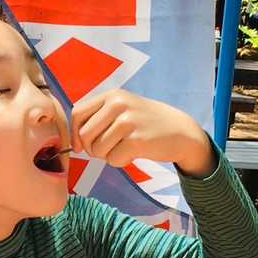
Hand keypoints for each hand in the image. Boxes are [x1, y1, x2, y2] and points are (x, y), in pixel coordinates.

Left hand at [71, 89, 215, 175]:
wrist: (182, 131)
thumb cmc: (147, 123)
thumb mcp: (124, 109)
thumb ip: (100, 117)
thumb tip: (74, 140)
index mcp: (112, 96)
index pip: (78, 113)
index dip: (74, 133)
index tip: (80, 146)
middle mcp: (118, 104)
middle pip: (84, 135)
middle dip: (92, 148)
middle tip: (108, 148)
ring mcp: (128, 122)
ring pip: (97, 150)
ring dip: (108, 156)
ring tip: (125, 148)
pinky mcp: (136, 140)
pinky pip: (113, 159)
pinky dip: (121, 161)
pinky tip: (134, 153)